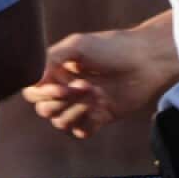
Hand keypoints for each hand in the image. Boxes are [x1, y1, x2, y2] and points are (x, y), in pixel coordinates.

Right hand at [21, 19, 178, 138]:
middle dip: (62, 101)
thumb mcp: (77, 45)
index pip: (33, 92)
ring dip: (76, 110)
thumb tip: (34, 82)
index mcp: (56, 72)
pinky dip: (87, 122)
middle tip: (85, 86)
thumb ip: (51, 59)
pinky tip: (101, 108)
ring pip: (60, 123)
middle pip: (44, 110)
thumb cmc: (113, 48)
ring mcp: (80, 107)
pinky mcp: (96, 119)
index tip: (61, 84)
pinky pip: (80, 132)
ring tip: (97, 93)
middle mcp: (65, 90)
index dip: (43, 92)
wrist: (145, 61)